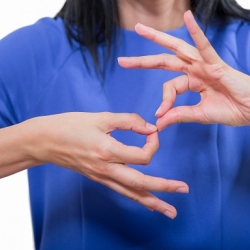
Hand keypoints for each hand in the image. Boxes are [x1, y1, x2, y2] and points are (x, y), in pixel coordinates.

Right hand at [27, 112, 187, 217]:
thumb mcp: (101, 117)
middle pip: (141, 183)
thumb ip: (128, 120)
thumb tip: (149, 128)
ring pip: (131, 194)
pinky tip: (146, 202)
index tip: (152, 132)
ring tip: (170, 211)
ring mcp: (102, 177)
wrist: (46, 141)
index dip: (154, 143)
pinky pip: (121, 191)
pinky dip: (136, 198)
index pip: (143, 155)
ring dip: (153, 202)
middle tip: (183, 190)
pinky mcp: (98, 178)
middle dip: (164, 187)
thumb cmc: (71, 126)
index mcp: (107, 150)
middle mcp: (106, 169)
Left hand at [118, 10, 249, 129]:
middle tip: (123, 61)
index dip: (163, 101)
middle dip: (143, 61)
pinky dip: (196, 31)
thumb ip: (179, 115)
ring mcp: (204, 64)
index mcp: (192, 82)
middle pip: (164, 61)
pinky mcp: (216, 63)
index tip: (161, 115)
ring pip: (177, 48)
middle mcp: (195, 70)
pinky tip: (187, 16)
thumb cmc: (231, 110)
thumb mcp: (199, 114)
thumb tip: (158, 123)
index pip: (169, 87)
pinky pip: (205, 45)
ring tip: (141, 29)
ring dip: (158, 38)